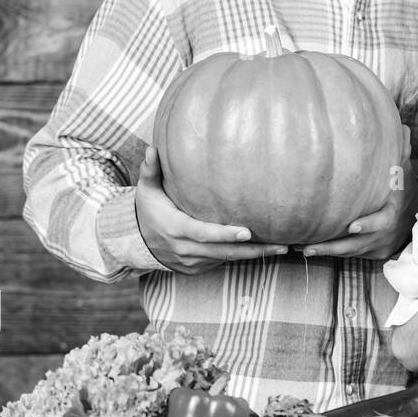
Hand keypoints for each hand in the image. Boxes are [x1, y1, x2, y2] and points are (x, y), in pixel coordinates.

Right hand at [134, 145, 287, 274]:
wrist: (136, 241)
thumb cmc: (148, 209)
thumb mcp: (146, 190)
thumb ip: (151, 170)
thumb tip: (153, 147)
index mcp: (176, 228)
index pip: (204, 233)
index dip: (225, 235)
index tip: (247, 232)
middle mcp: (185, 249)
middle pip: (223, 252)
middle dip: (253, 250)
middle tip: (281, 245)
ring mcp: (191, 262)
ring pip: (226, 260)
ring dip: (252, 256)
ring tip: (281, 248)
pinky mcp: (196, 269)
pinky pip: (220, 263)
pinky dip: (240, 257)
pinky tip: (264, 250)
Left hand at [302, 125, 417, 260]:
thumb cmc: (403, 190)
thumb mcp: (405, 172)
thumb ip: (401, 151)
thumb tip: (402, 128)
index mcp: (393, 211)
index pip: (383, 219)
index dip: (368, 224)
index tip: (351, 226)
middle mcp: (386, 232)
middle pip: (360, 243)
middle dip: (337, 245)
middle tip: (311, 245)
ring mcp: (379, 245)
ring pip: (351, 252)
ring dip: (327, 251)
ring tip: (303, 249)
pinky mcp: (373, 254)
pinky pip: (351, 256)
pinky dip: (332, 254)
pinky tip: (308, 250)